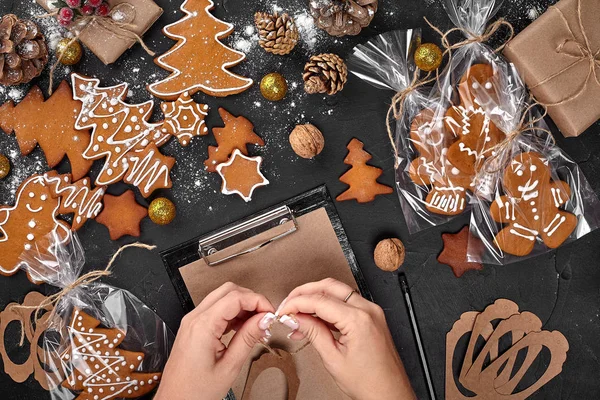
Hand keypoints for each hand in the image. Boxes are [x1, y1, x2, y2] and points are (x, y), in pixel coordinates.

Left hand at [155, 282, 274, 399]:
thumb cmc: (194, 392)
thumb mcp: (229, 366)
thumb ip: (248, 338)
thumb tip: (263, 320)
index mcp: (202, 326)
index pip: (236, 297)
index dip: (257, 301)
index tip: (269, 312)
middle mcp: (194, 319)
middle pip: (228, 291)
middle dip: (251, 299)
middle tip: (265, 316)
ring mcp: (191, 322)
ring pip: (222, 297)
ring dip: (242, 306)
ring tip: (256, 324)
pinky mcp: (192, 328)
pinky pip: (215, 310)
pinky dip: (232, 313)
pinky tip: (242, 328)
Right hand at [277, 278, 415, 399]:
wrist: (391, 395)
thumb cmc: (369, 384)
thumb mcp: (333, 359)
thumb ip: (313, 332)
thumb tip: (295, 318)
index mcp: (358, 319)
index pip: (319, 300)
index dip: (296, 303)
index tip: (283, 310)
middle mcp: (368, 310)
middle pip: (329, 287)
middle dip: (305, 292)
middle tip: (288, 304)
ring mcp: (372, 312)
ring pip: (338, 291)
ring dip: (316, 298)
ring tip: (298, 315)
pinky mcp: (372, 317)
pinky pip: (347, 303)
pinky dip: (329, 307)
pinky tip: (315, 319)